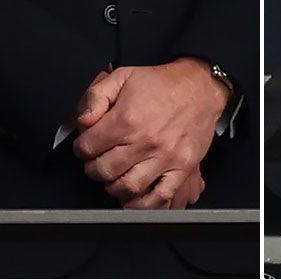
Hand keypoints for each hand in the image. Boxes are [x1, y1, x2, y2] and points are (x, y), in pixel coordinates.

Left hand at [71, 58, 228, 205]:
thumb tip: (82, 121)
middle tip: (98, 161)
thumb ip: (95, 97)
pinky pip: (159, 197)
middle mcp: (145, 141)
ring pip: (127, 188)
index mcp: (127, 119)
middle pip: (104, 171)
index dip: (81, 148)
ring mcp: (165, 157)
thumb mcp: (122, 77)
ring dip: (114, 186)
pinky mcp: (182, 168)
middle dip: (94, 168)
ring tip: (115, 175)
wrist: (199, 87)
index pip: (88, 148)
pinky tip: (134, 197)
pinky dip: (142, 204)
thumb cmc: (162, 84)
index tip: (86, 146)